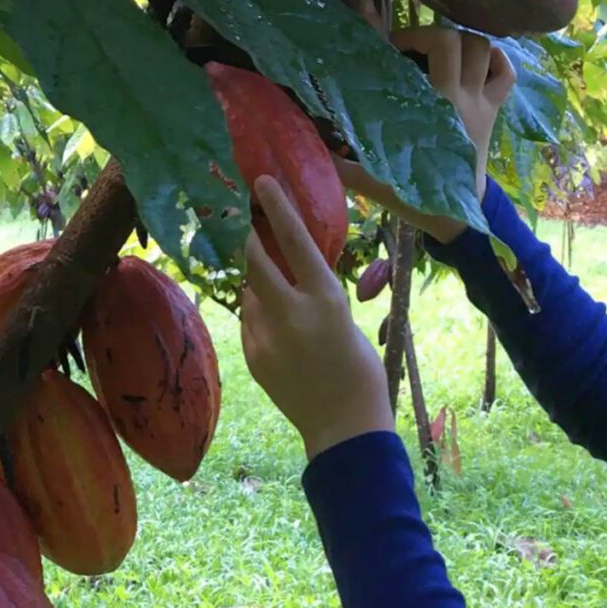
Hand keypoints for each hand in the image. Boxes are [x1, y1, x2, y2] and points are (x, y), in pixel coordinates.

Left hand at [241, 176, 393, 460]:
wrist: (343, 425)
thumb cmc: (359, 370)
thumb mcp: (344, 320)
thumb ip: (313, 295)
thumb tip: (282, 275)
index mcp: (325, 299)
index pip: (293, 241)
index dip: (276, 207)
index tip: (260, 182)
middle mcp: (290, 314)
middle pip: (254, 262)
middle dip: (249, 241)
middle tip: (247, 227)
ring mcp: (265, 337)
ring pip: (248, 294)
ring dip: (257, 286)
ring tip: (279, 301)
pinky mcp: (252, 357)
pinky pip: (248, 323)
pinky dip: (258, 318)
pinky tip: (280, 334)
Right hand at [335, 26, 516, 243]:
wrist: (457, 216)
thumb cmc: (417, 198)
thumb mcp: (375, 182)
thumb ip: (344, 165)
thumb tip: (312, 149)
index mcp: (437, 106)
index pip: (433, 48)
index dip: (406, 38)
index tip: (385, 48)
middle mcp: (462, 97)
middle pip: (456, 40)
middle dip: (429, 35)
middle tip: (407, 49)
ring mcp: (481, 103)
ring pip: (482, 49)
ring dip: (460, 43)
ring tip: (435, 55)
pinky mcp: (493, 112)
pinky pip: (505, 73)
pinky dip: (495, 59)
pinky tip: (475, 62)